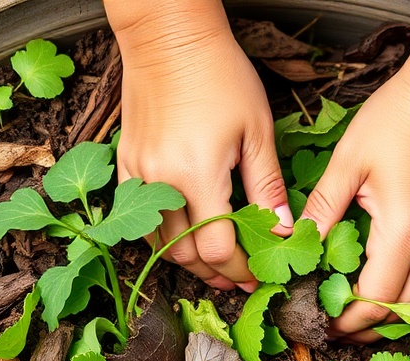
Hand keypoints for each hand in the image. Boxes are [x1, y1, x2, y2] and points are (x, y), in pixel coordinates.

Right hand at [112, 8, 291, 290]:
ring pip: (160, 243)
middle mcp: (162, 183)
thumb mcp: (257, 131)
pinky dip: (164, 234)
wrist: (168, 37)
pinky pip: (141, 218)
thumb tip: (282, 230)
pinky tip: (186, 232)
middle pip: (186, 254)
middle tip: (239, 275)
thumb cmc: (219, 75)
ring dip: (189, 258)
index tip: (258, 274)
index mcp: (198, 176)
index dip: (239, 270)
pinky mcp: (127, 165)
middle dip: (216, 272)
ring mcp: (139, 176)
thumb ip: (267, 186)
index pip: (217, 249)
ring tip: (215, 259)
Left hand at [301, 67, 409, 340]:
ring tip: (359, 315)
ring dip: (393, 314)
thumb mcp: (349, 161)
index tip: (322, 324)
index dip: (346, 321)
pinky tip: (390, 284)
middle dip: (367, 328)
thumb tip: (295, 242)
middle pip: (402, 312)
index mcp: (403, 232)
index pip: (374, 301)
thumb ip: (322, 210)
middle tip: (336, 328)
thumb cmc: (402, 115)